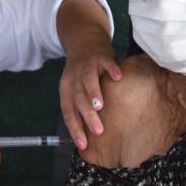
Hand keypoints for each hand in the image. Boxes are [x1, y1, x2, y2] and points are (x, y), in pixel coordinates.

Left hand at [55, 0, 120, 149]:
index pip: (68, 111)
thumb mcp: (77, 89)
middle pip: (78, 98)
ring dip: (93, 93)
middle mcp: (74, 78)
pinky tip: (118, 78)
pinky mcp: (100, 55)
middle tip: (98, 131)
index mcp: (67, 89)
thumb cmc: (82, 73)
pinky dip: (111, 69)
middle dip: (87, 115)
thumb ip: (81, 107)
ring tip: (100, 107)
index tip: (83, 145)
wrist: (84, 40)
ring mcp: (86, 66)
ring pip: (88, 80)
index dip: (74, 128)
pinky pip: (106, 62)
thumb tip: (90, 136)